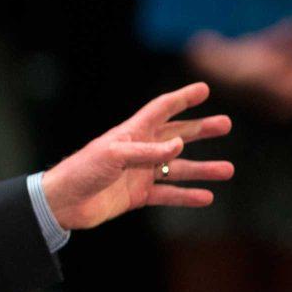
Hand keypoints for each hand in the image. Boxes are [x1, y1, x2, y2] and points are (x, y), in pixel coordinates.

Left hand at [41, 83, 233, 229]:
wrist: (63, 203)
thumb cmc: (82, 170)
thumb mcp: (113, 155)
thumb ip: (146, 151)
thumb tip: (179, 146)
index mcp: (131, 133)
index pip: (161, 110)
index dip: (182, 98)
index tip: (204, 89)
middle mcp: (139, 150)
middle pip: (176, 136)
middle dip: (200, 130)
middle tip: (225, 124)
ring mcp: (140, 173)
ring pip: (178, 168)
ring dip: (202, 169)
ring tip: (227, 170)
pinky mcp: (137, 195)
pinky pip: (168, 194)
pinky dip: (187, 196)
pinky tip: (206, 197)